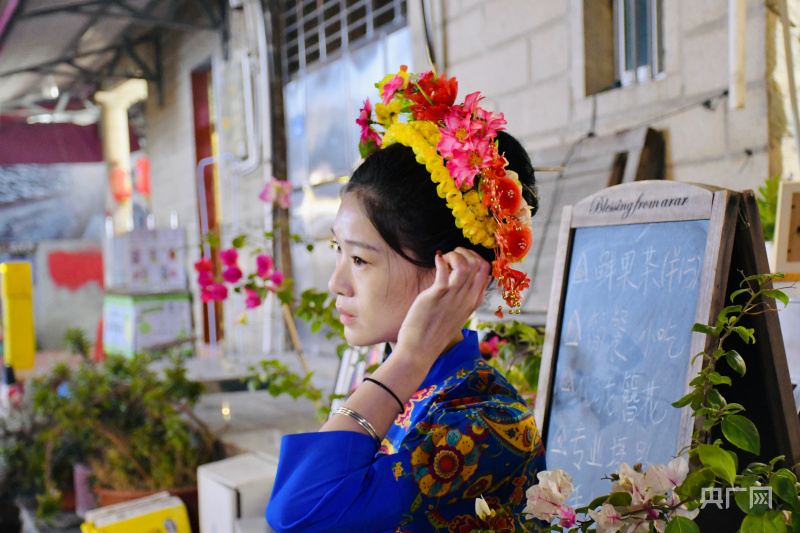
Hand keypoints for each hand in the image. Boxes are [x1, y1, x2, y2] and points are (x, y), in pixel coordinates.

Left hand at [395, 247, 490, 364]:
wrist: (420, 350)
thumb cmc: (435, 331)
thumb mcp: (456, 314)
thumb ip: (463, 298)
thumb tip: (464, 279)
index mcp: (473, 301)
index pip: (486, 271)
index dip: (475, 258)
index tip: (461, 259)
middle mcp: (466, 298)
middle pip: (479, 265)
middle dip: (466, 253)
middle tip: (451, 256)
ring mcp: (453, 297)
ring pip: (465, 265)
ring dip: (455, 255)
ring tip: (444, 258)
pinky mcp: (436, 296)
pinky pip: (444, 271)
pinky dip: (441, 260)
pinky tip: (436, 258)